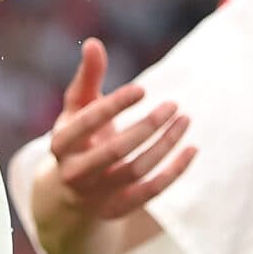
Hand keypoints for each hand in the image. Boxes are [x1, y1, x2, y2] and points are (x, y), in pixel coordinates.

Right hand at [44, 39, 194, 227]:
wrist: (66, 196)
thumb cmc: (78, 138)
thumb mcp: (76, 108)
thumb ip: (87, 76)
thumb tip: (94, 42)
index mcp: (60, 143)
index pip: (87, 122)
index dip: (115, 104)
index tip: (143, 89)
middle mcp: (74, 173)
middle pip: (115, 151)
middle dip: (148, 126)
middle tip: (173, 104)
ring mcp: (95, 195)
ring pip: (136, 171)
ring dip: (165, 145)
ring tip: (185, 119)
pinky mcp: (116, 210)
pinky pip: (150, 193)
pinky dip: (174, 172)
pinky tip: (192, 149)